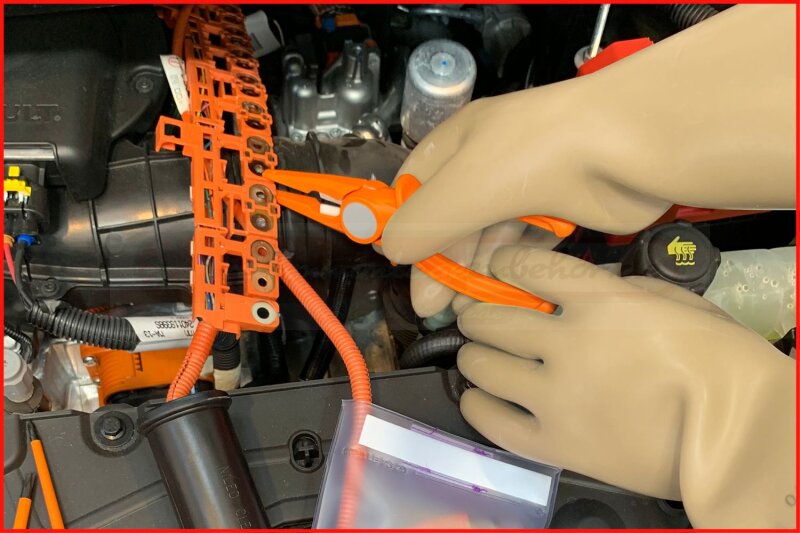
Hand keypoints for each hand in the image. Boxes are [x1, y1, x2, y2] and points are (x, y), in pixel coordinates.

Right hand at [384, 87, 670, 316]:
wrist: (627, 146)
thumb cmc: (532, 155)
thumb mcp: (460, 188)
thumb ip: (420, 223)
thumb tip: (391, 252)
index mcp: (457, 143)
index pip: (413, 188)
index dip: (401, 226)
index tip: (397, 265)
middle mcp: (487, 163)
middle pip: (450, 220)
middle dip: (439, 262)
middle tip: (432, 307)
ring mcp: (525, 187)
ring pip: (486, 237)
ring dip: (472, 273)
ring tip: (464, 311)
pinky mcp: (558, 212)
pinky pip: (522, 246)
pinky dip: (508, 271)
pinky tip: (500, 297)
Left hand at [456, 246, 794, 527]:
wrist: (738, 438)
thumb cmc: (720, 363)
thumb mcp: (674, 303)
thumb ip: (617, 290)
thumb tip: (574, 289)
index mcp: (600, 302)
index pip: (528, 268)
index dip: (504, 266)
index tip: (497, 271)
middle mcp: (567, 344)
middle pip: (492, 319)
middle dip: (479, 314)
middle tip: (479, 319)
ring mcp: (555, 397)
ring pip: (483, 365)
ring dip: (475, 355)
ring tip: (480, 357)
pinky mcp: (554, 444)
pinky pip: (492, 420)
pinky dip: (478, 403)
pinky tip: (480, 396)